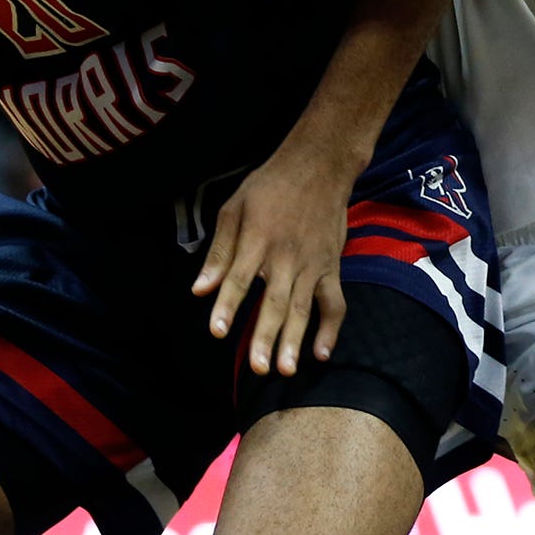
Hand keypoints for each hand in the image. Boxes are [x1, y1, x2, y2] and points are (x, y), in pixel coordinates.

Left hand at [191, 145, 355, 375]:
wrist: (320, 165)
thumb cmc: (270, 186)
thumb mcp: (234, 209)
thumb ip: (219, 252)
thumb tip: (200, 290)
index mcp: (258, 239)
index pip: (240, 278)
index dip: (228, 305)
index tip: (217, 331)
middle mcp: (287, 255)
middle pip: (275, 301)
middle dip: (266, 336)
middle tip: (258, 368)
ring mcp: (313, 264)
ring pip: (304, 307)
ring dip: (296, 340)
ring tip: (287, 369)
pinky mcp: (331, 267)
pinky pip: (335, 302)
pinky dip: (331, 328)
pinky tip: (321, 353)